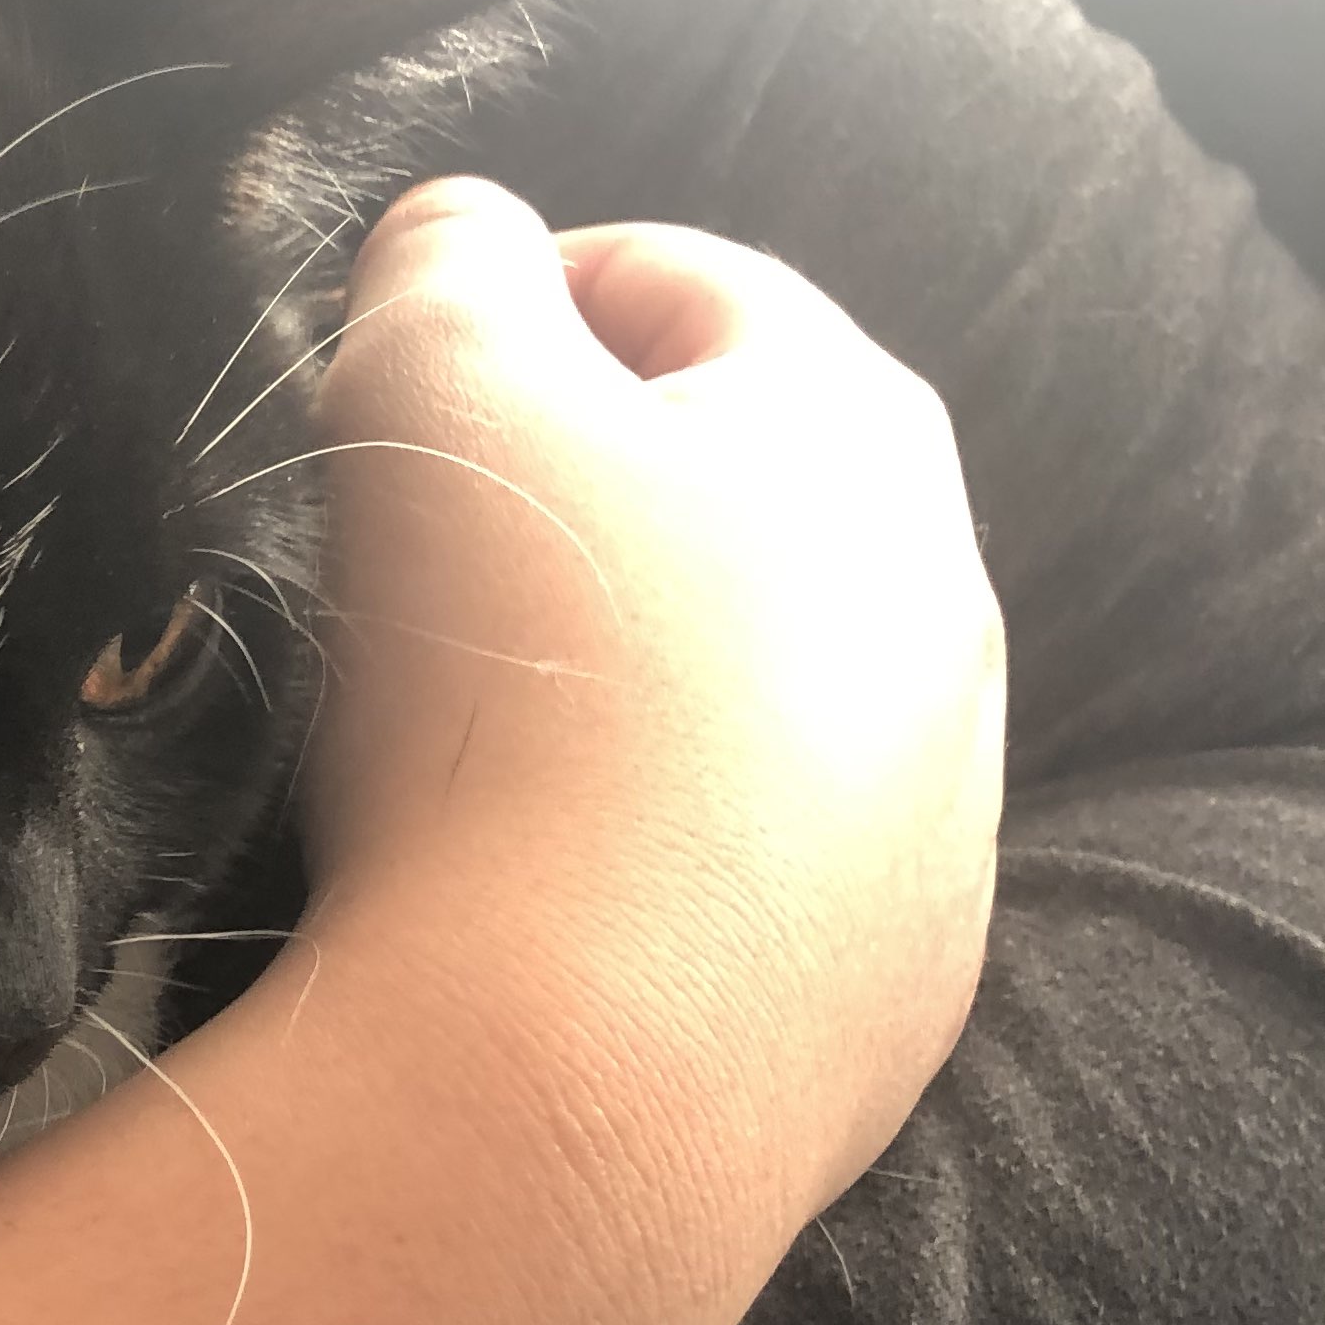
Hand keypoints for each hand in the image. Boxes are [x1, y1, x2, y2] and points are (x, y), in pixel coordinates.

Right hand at [305, 178, 1005, 1249]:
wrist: (573, 1083)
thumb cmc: (505, 689)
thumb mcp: (425, 394)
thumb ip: (440, 266)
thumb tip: (461, 240)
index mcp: (854, 429)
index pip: (678, 285)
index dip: (513, 300)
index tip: (384, 385)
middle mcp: (941, 612)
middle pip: (732, 501)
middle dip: (574, 511)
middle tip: (404, 577)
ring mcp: (937, 821)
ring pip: (754, 699)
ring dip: (625, 696)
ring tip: (463, 760)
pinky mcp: (896, 995)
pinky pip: (757, 878)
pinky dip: (655, 864)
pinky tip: (538, 910)